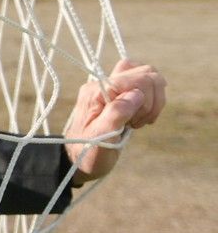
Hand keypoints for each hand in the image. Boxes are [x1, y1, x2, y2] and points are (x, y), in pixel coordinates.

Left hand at [63, 58, 164, 183]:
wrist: (79, 160)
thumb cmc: (88, 151)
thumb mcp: (100, 136)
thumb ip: (116, 113)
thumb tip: (136, 94)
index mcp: (96, 91)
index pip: (137, 78)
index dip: (145, 100)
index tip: (134, 121)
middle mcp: (104, 84)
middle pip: (145, 72)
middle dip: (151, 98)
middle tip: (137, 120)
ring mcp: (113, 88)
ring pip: (147, 76)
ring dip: (153, 100)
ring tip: (138, 121)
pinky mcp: (121, 95)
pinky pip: (145, 87)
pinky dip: (151, 103)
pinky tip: (140, 119)